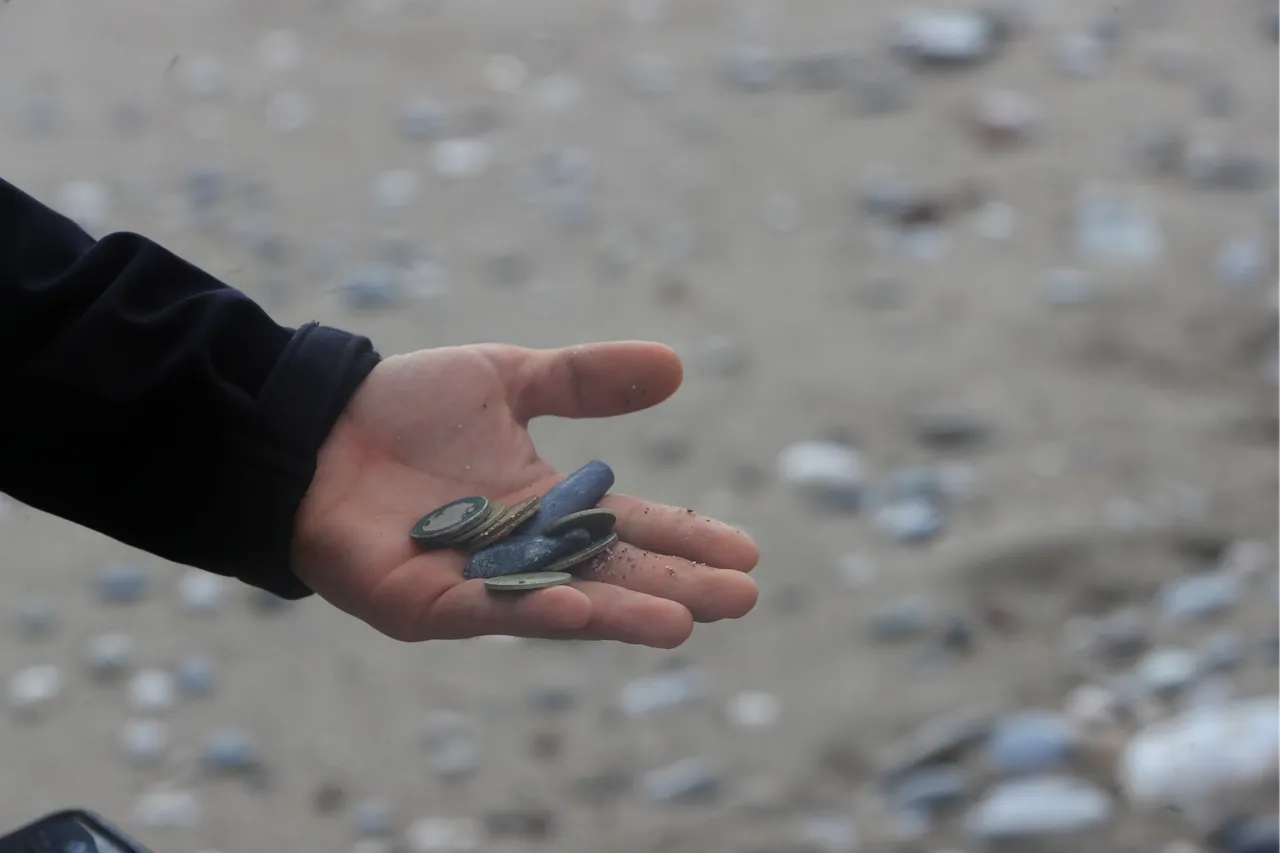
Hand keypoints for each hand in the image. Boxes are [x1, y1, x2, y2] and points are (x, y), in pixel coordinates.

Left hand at [291, 341, 759, 647]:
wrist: (312, 427)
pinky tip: (572, 606)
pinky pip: (482, 608)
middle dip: (674, 587)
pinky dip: (527, 609)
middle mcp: (523, 553)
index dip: (686, 538)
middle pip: (611, 573)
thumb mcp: (508, 378)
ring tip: (682, 621)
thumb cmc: (405, 408)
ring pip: (559, 603)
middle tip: (741, 599)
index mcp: (547, 506)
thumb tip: (675, 366)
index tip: (747, 551)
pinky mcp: (423, 601)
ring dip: (619, 613)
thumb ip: (585, 378)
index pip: (632, 527)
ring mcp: (476, 582)